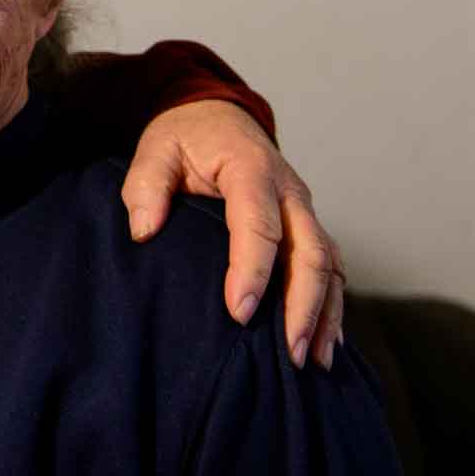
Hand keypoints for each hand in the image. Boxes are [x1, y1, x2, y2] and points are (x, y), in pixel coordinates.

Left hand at [121, 99, 345, 369]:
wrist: (218, 114)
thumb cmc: (186, 136)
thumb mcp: (156, 148)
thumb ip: (146, 185)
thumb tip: (144, 230)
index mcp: (251, 169)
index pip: (259, 224)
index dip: (252, 270)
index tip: (240, 314)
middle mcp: (289, 190)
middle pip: (310, 250)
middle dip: (303, 304)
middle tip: (288, 352)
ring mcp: (303, 209)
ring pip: (328, 263)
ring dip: (324, 312)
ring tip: (311, 361)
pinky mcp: (307, 225)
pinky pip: (330, 266)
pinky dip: (330, 303)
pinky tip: (324, 341)